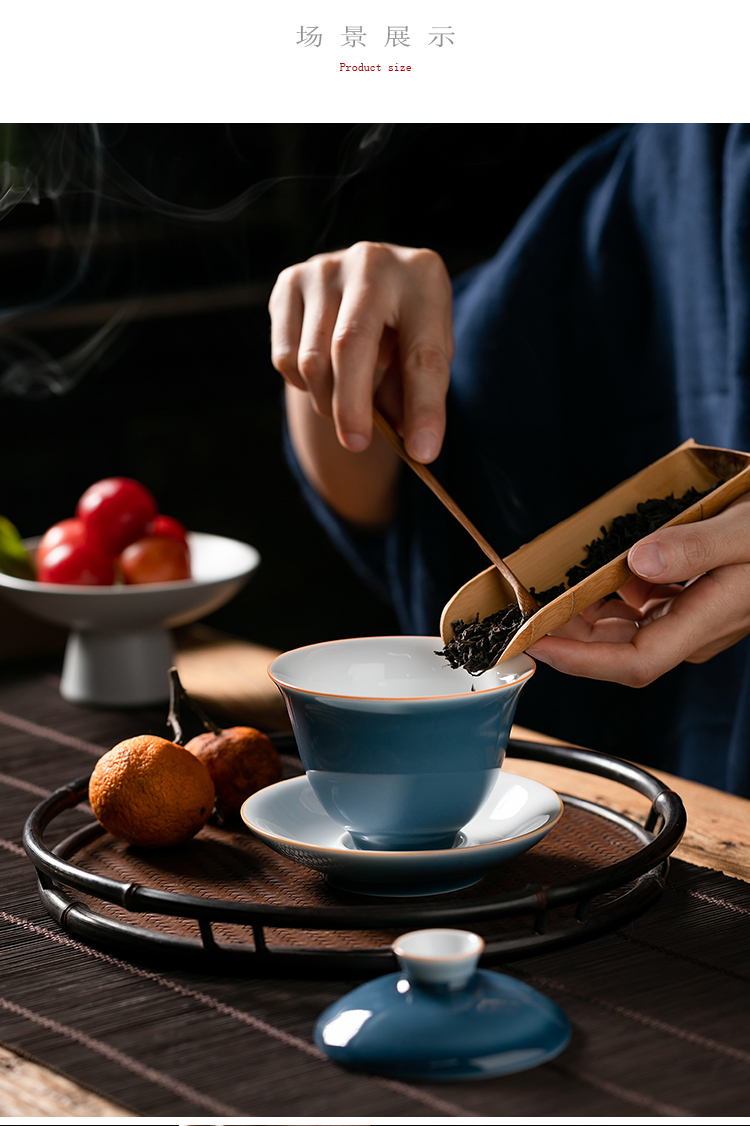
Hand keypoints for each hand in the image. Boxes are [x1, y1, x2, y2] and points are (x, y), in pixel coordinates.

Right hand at [269, 242, 452, 462]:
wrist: (367, 281)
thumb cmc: (405, 326)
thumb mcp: (426, 353)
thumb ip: (416, 393)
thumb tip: (409, 442)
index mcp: (423, 276)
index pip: (424, 354)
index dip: (424, 408)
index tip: (423, 453)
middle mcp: (372, 262)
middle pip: (350, 346)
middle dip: (352, 406)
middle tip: (358, 444)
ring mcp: (325, 268)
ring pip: (312, 359)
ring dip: (326, 400)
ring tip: (344, 405)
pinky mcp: (289, 281)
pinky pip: (285, 356)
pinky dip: (301, 383)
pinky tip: (320, 373)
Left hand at [526, 494, 749, 686]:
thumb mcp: (744, 529)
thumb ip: (694, 548)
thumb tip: (637, 563)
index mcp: (710, 618)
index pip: (636, 662)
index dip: (582, 662)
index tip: (538, 645)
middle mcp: (699, 628)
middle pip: (621, 651)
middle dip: (570, 638)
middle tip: (526, 615)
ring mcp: (696, 618)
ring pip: (627, 630)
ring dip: (586, 616)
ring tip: (550, 591)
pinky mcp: (694, 600)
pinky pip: (642, 608)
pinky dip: (611, 595)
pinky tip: (596, 573)